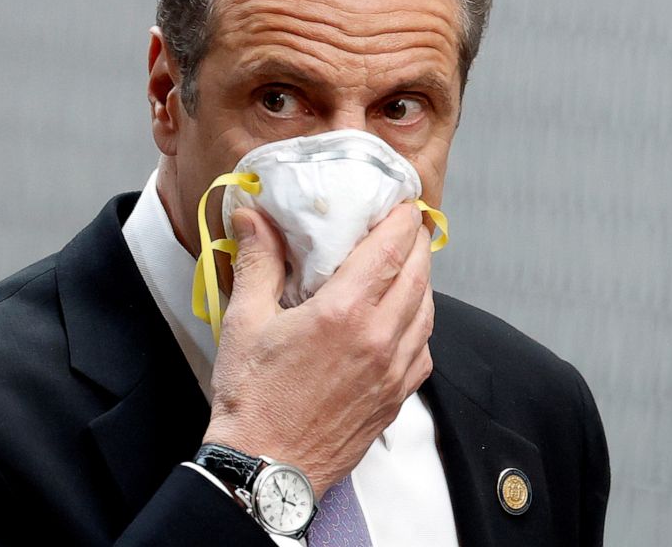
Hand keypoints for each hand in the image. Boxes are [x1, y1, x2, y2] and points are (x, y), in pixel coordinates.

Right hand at [202, 202, 433, 498]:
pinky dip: (420, 323)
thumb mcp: (245, 322)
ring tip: (407, 264)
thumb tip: (255, 220)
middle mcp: (378, 340)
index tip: (401, 203)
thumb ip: (258, 262)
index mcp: (343, 314)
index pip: (389, 250)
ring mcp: (392, 372)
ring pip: (426, 311)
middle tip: (407, 224)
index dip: (401, 220)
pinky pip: (423, 349)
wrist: (267, 469)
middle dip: (415, 243)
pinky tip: (403, 318)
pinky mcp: (396, 397)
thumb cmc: (253, 401)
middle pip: (417, 274)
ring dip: (422, 280)